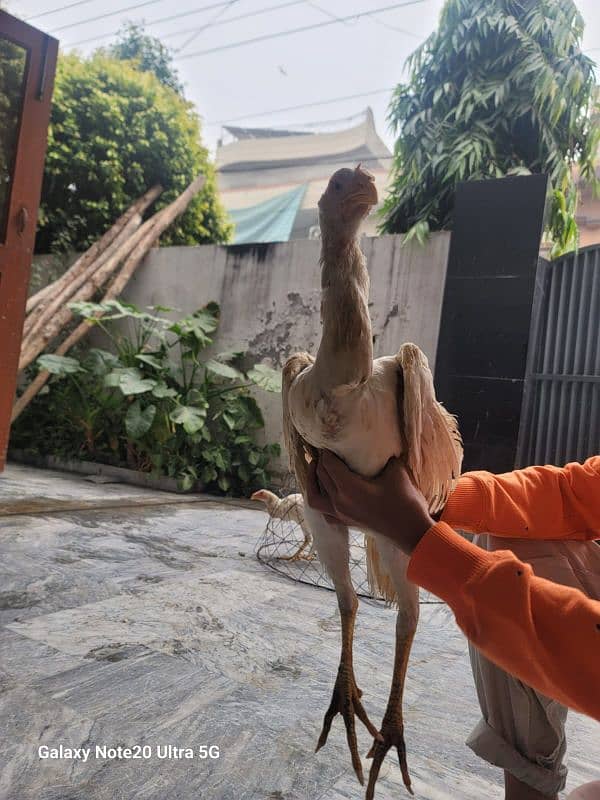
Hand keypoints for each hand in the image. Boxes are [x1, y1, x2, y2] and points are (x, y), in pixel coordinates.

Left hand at [306, 451, 434, 554]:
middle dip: (319, 461)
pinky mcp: (347, 523)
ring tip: (316, 469)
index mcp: (348, 487)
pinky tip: (328, 494)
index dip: (326, 451)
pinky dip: (322, 502)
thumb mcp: (396, 471)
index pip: (328, 464)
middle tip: (323, 450)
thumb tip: (379, 449)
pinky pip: (325, 513)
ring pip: (315, 498)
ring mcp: (341, 515)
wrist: (411, 531)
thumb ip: (384, 458)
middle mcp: (339, 502)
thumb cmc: (405, 501)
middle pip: (321, 476)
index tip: (327, 441)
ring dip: (312, 482)